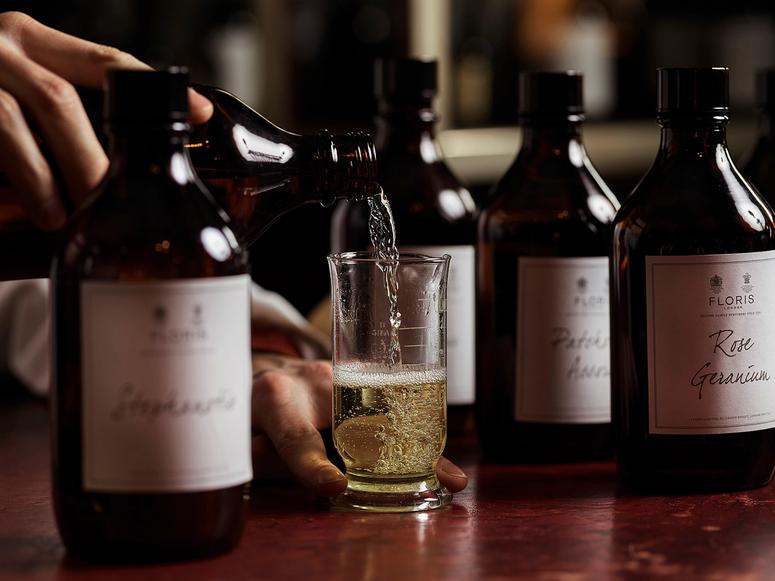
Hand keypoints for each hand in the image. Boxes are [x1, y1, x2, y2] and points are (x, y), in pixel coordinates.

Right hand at [0, 11, 212, 229]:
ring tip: (60, 220)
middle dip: (88, 160)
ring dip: (41, 180)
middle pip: (57, 102)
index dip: (150, 88)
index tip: (195, 114)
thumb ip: (68, 98)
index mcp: (27, 37)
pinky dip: (2, 188)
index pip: (101, 61)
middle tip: (108, 201)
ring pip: (9, 125)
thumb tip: (139, 145)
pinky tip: (12, 213)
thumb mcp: (23, 77)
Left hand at [251, 354, 468, 495]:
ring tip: (448, 474)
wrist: (264, 367)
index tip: (336, 486)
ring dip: (416, 447)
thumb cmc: (250, 409)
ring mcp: (343, 377)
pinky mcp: (361, 382)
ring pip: (382, 415)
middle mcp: (315, 380)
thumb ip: (264, 464)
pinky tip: (439, 460)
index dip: (311, 465)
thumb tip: (309, 484)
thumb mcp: (240, 436)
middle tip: (427, 475)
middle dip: (391, 452)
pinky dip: (414, 436)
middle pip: (357, 423)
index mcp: (275, 398)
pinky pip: (389, 411)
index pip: (294, 436)